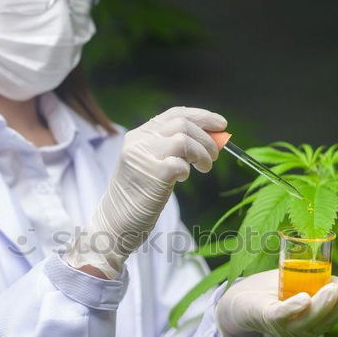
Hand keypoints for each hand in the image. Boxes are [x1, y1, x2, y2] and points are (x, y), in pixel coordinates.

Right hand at [66, 107, 225, 277]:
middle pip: (182, 124)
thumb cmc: (139, 196)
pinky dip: (187, 170)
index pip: (175, 114)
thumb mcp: (152, 163)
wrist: (116, 222)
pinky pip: (180, 163)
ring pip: (183, 139)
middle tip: (215, 156)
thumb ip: (172, 148)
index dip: (202, 116)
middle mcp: (139, 141)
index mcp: (139, 135)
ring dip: (202, 153)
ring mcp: (143, 156)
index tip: (221, 124)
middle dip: (206, 138)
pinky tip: (182, 178)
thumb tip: (211, 139)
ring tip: (204, 168)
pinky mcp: (151, 174)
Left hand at [216, 269, 337, 336]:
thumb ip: (325, 285)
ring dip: (322, 305)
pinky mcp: (267, 318)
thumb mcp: (306, 285)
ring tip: (333, 289)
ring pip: (308, 320)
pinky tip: (304, 299)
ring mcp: (285, 328)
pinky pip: (282, 315)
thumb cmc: (276, 291)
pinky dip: (294, 308)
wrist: (241, 297)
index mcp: (314, 325)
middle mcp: (302, 332)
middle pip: (326, 321)